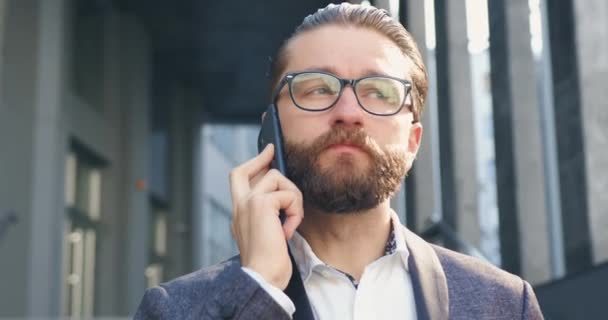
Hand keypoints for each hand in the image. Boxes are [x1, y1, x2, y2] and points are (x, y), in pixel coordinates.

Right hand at [230, 144, 303, 289]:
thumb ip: (268, 216)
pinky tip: (289, 230)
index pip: (239, 181)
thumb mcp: (265, 235)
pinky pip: (288, 195)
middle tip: (273, 151)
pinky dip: (295, 211)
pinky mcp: (262, 204)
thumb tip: (284, 199)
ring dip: (292, 197)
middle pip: (246, 170)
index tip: (266, 153)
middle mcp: (240, 205)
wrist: (262, 277)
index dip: (252, 164)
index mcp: (239, 214)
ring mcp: (249, 203)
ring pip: (277, 177)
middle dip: (261, 158)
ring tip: (291, 221)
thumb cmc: (268, 264)